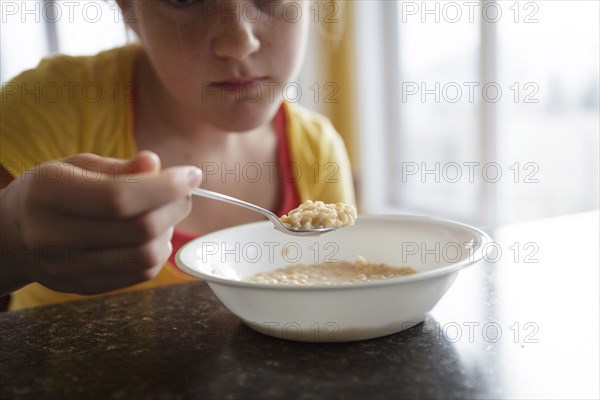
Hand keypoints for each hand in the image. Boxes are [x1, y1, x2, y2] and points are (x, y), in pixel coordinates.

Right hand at [0, 151, 201, 294]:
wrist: (11, 235)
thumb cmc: (51, 191)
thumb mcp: (76, 166)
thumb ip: (118, 168)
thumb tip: (154, 163)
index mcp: (49, 195)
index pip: (120, 197)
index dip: (166, 186)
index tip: (192, 174)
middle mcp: (54, 237)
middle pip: (139, 230)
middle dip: (175, 207)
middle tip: (183, 193)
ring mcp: (68, 269)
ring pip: (145, 257)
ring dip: (169, 232)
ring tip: (166, 213)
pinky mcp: (85, 287)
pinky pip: (140, 274)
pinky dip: (158, 252)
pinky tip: (153, 235)